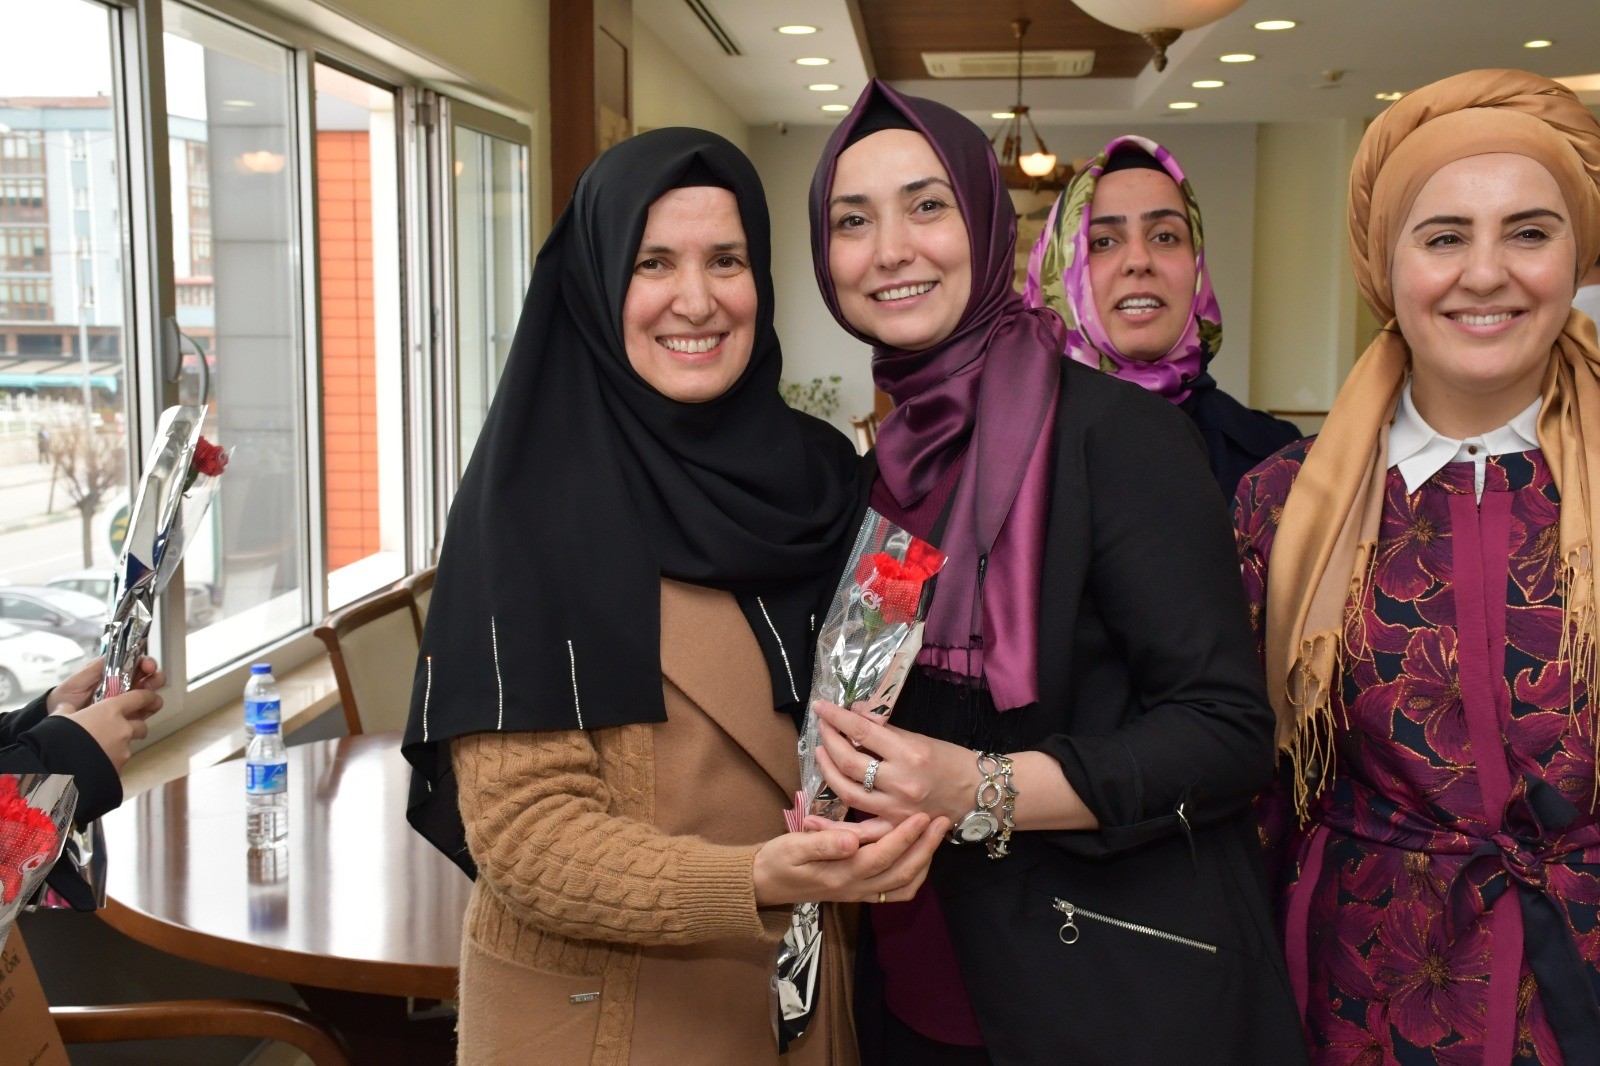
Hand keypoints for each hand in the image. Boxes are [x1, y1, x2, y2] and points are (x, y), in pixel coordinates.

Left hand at [49, 656, 165, 713]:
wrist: (58, 717)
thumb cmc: (66, 695)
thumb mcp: (78, 678)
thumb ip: (96, 667)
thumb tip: (116, 653)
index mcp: (114, 671)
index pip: (136, 662)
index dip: (146, 661)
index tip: (147, 665)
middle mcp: (124, 684)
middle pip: (150, 677)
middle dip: (155, 677)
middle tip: (150, 681)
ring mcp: (127, 701)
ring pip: (151, 694)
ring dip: (154, 695)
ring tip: (149, 700)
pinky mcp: (127, 717)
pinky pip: (144, 712)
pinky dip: (149, 711)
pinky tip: (144, 712)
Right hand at [60, 688, 163, 771]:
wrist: (58, 773)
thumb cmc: (57, 739)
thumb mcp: (58, 719)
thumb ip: (67, 711)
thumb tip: (66, 708)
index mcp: (110, 711)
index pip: (139, 698)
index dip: (146, 697)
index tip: (150, 698)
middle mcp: (122, 729)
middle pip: (141, 726)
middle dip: (135, 727)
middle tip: (121, 730)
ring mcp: (123, 750)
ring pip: (128, 746)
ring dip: (120, 747)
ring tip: (99, 751)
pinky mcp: (119, 769)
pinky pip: (118, 763)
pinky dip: (110, 762)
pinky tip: (94, 765)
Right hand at [752, 812, 949, 906]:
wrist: (764, 885)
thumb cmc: (778, 860)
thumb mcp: (792, 847)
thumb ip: (822, 843)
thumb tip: (852, 839)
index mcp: (840, 874)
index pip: (881, 856)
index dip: (904, 837)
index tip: (922, 816)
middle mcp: (855, 888)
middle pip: (901, 873)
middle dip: (925, 847)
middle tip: (942, 820)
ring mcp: (859, 893)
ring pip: (903, 885)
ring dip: (924, 861)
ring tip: (936, 835)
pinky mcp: (860, 893)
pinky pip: (895, 891)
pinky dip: (913, 875)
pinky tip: (919, 856)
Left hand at [814, 701, 977, 824]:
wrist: (980, 794)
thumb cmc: (952, 762)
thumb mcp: (921, 739)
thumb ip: (886, 730)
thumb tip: (854, 714)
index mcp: (909, 754)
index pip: (862, 731)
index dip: (837, 717)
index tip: (821, 706)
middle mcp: (901, 782)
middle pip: (850, 762)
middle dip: (829, 741)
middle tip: (821, 728)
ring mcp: (897, 809)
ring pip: (848, 792)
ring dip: (827, 772)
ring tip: (820, 755)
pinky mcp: (895, 828)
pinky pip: (860, 831)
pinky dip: (835, 827)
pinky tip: (813, 818)